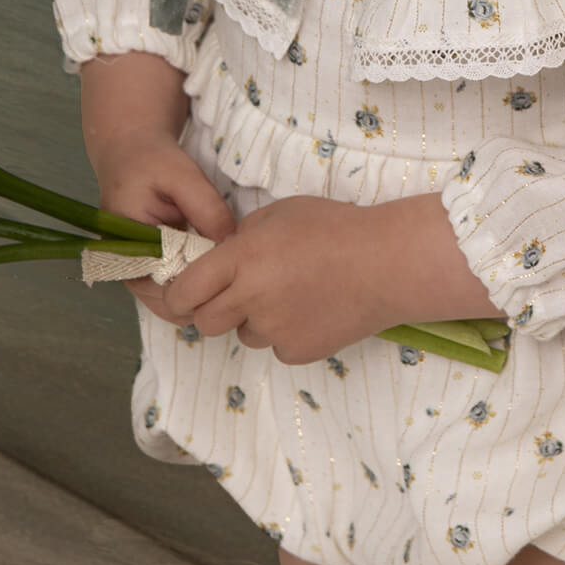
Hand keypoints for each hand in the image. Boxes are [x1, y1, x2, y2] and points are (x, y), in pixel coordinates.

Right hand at [80, 52, 234, 324]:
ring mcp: (137, 274)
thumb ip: (207, 209)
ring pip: (175, 301)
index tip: (231, 268)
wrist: (131, 151)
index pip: (167, 291)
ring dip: (201, 288)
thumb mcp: (183, 176)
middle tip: (236, 270)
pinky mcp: (149, 268)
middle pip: (171, 304)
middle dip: (204, 292)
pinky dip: (196, 278)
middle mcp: (127, 271)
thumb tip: (232, 246)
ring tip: (228, 266)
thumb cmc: (153, 162)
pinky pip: (175, 286)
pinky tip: (215, 261)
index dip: (202, 285)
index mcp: (126, 251)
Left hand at [161, 195, 397, 362]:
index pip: (184, 290)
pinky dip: (285, 332)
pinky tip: (312, 308)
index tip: (184, 291)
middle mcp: (251, 298)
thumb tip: (224, 255)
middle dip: (212, 309)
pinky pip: (275, 346)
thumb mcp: (281, 212)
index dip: (177, 293)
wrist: (387, 264)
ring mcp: (274, 330)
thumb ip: (244, 235)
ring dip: (253, 320)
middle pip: (204, 322)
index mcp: (242, 258)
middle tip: (236, 293)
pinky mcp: (296, 352)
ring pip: (243, 334)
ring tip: (291, 293)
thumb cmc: (335, 227)